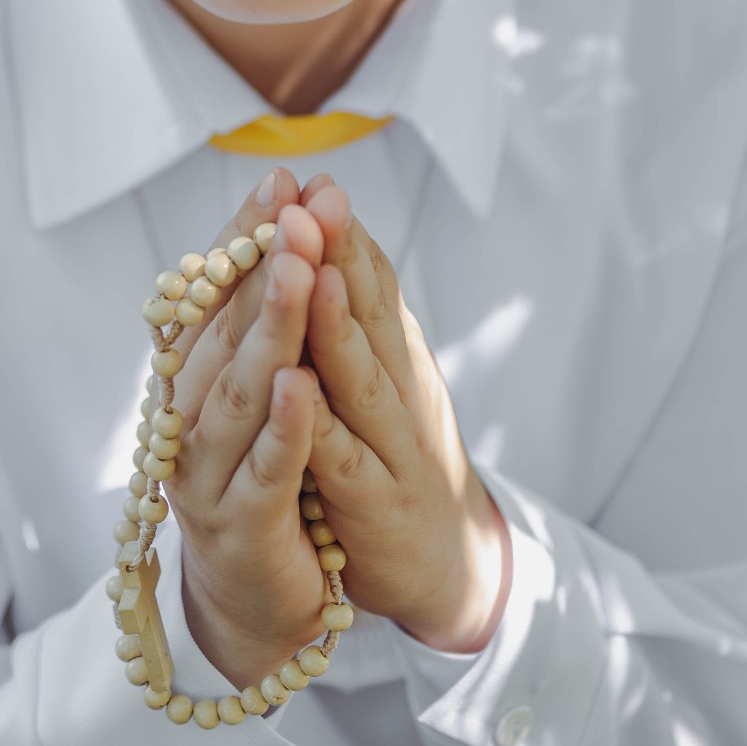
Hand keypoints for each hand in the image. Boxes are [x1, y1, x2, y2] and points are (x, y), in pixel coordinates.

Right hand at [165, 175, 342, 688]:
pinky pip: (266, 469)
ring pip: (239, 392)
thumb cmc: (265, 488)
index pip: (211, 294)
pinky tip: (302, 385)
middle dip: (259, 264)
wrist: (260, 609)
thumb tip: (281, 234)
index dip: (241, 236)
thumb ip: (260, 329)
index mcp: (190, 384)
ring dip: (269, 328)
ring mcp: (207, 477)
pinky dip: (283, 427)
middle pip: (221, 332)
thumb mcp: (259, 400)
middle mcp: (185, 423)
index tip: (279, 178)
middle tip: (292, 206)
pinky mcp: (242, 528)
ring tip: (296, 269)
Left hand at [298, 178, 510, 653]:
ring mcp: (392, 448)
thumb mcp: (386, 383)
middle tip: (314, 197)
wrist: (449, 566)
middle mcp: (401, 392)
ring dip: (334, 324)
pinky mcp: (373, 506)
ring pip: (360, 380)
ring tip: (310, 271)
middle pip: (370, 316)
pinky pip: (342, 462)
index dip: (344, 233)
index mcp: (396, 358)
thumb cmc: (399, 461)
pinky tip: (297, 392)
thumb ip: (360, 322)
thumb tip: (325, 243)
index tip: (314, 179)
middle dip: (340, 255)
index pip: (372, 285)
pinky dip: (319, 426)